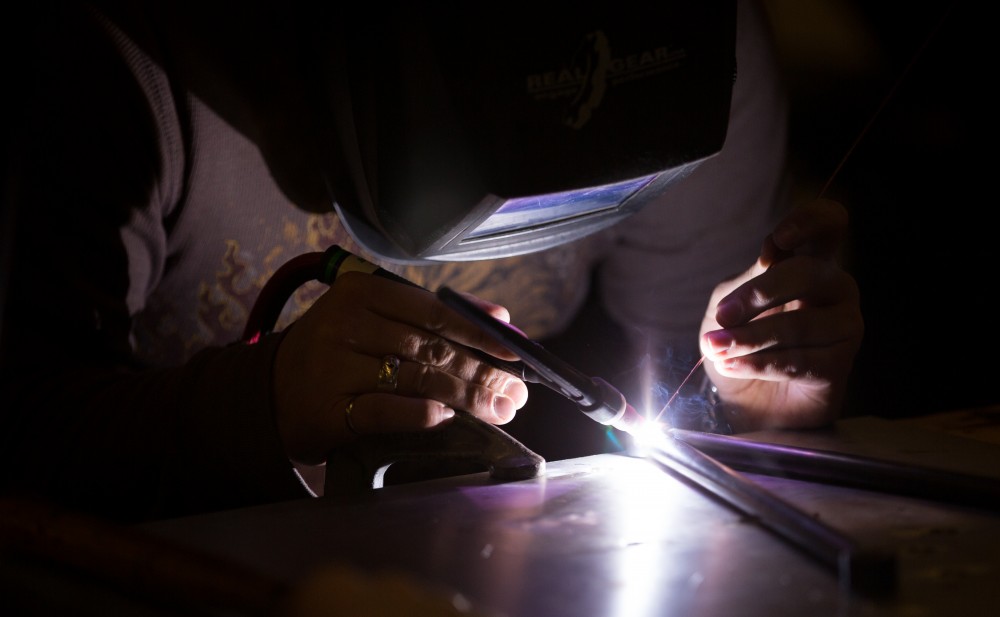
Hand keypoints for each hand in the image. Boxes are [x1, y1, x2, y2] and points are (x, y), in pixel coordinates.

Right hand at [273, 272, 528, 464]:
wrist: (271, 390)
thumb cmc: (338, 351)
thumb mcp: (376, 318)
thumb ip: (433, 315)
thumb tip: (500, 319)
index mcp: (362, 292)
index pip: (435, 312)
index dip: (480, 333)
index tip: (515, 352)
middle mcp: (347, 324)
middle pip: (431, 348)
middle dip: (481, 373)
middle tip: (515, 392)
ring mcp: (335, 367)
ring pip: (417, 379)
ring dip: (466, 398)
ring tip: (498, 409)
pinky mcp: (329, 408)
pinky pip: (387, 411)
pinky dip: (422, 415)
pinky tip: (447, 418)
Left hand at [698, 198, 862, 430]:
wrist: (745, 401)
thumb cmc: (739, 343)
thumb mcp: (730, 303)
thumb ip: (749, 278)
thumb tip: (770, 255)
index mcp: (809, 263)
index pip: (831, 224)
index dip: (811, 221)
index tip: (777, 241)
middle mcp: (835, 290)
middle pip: (810, 272)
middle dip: (759, 293)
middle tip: (723, 316)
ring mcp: (844, 327)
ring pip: (799, 324)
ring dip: (749, 338)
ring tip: (717, 348)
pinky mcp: (839, 366)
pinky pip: (799, 361)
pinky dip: (758, 363)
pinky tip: (731, 365)